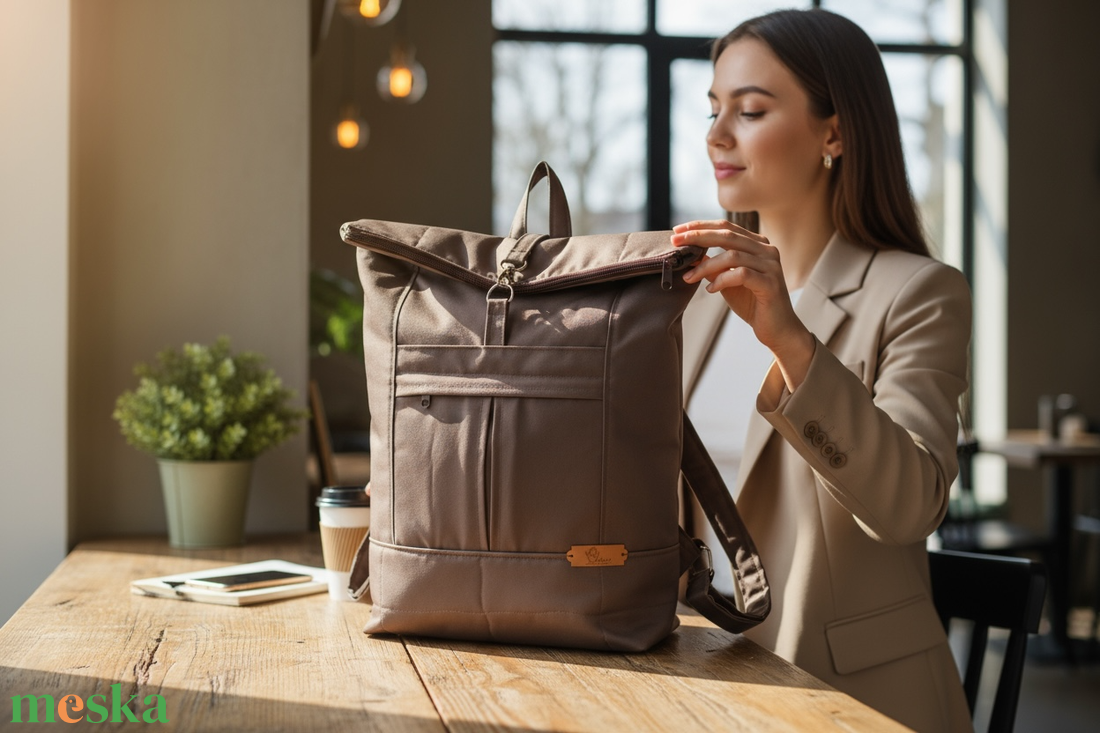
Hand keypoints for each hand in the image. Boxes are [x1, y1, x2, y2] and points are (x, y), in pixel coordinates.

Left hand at [672, 220, 814, 389]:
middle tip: (675, 243)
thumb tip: (690, 255)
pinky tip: (711, 289)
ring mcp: (771, 266)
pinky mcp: (770, 284)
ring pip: (732, 255)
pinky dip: (722, 280)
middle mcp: (766, 250)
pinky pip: (742, 274)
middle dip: (698, 237)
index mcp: (757, 244)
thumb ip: (713, 267)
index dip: (700, 227)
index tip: (677, 231)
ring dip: (706, 265)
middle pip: (727, 235)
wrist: (777, 330)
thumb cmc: (753, 303)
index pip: (726, 227)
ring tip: (689, 277)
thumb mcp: (727, 282)